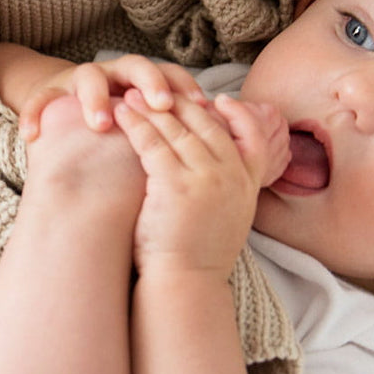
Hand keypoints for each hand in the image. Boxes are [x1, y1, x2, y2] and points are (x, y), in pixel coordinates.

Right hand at [17, 55, 205, 141]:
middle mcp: (114, 75)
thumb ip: (187, 130)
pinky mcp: (48, 94)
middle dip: (149, 83)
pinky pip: (38, 101)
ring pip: (87, 77)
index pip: (170, 74)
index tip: (202, 107)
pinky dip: (33, 115)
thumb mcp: (154, 132)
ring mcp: (80, 81)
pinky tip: (31, 137)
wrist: (67, 121)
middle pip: (135, 65)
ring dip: (95, 98)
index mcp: (143, 82)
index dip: (186, 86)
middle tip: (160, 106)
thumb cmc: (122, 136)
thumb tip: (245, 134)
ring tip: (101, 124)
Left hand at [113, 89, 288, 275]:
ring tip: (132, 95)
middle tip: (158, 89)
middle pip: (207, 125)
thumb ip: (226, 191)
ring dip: (152, 108)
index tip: (218, 100)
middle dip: (180, 103)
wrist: (186, 284)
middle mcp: (231, 176)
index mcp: (248, 184)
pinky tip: (122, 114)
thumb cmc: (197, 258)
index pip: (252, 136)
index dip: (237, 114)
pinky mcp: (175, 184)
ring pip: (177, 130)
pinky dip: (136, 125)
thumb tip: (211, 171)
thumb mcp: (227, 220)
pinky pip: (153, 143)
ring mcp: (206, 177)